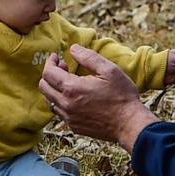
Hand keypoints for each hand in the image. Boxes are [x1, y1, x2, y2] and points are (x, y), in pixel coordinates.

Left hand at [39, 45, 156, 151]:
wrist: (130, 125)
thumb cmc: (122, 96)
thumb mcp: (109, 70)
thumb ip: (88, 57)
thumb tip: (73, 48)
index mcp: (72, 88)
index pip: (48, 73)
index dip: (50, 62)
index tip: (56, 57)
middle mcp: (66, 104)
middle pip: (44, 87)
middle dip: (50, 74)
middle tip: (64, 67)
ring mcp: (69, 118)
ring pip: (50, 100)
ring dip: (54, 88)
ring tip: (70, 82)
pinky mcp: (74, 127)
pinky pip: (60, 112)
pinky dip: (62, 102)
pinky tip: (76, 97)